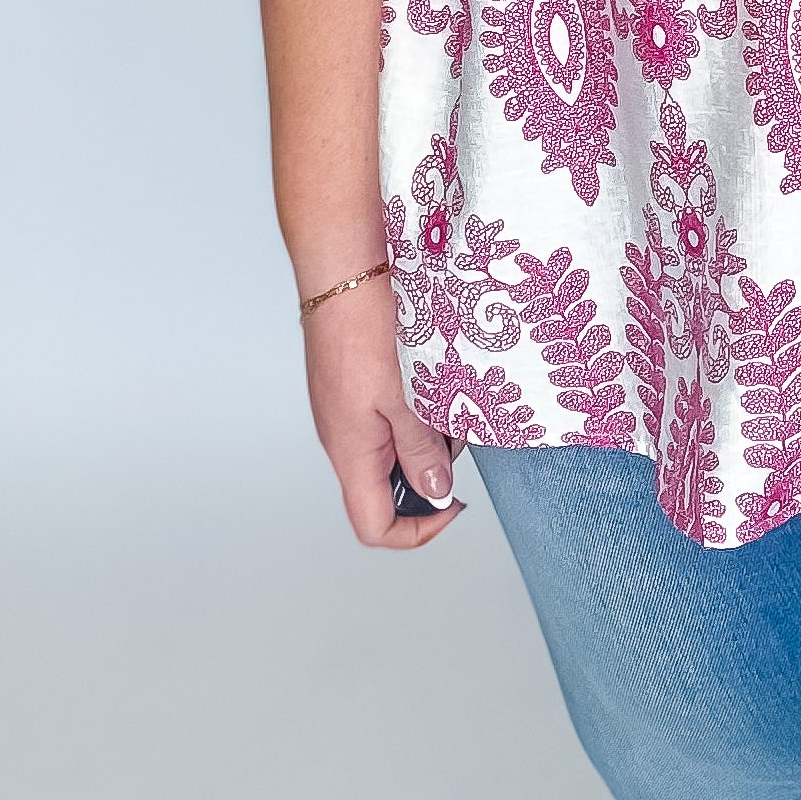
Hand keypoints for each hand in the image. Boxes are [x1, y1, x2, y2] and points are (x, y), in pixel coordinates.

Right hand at [302, 279, 463, 548]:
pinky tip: (433, 377)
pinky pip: (389, 417)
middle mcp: (344, 438)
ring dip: (427, 434)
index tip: (453, 505)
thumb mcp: (405, 397)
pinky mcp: (355, 385)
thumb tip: (435, 492)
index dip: (417, 531)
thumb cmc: (365, 325)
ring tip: (447, 395)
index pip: (374, 525)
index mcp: (351, 451)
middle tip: (457, 434)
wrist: (344, 268)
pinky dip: (416, 409)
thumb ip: (421, 450)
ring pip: (393, 449)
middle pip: (387, 490)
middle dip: (431, 472)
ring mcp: (348, 410)